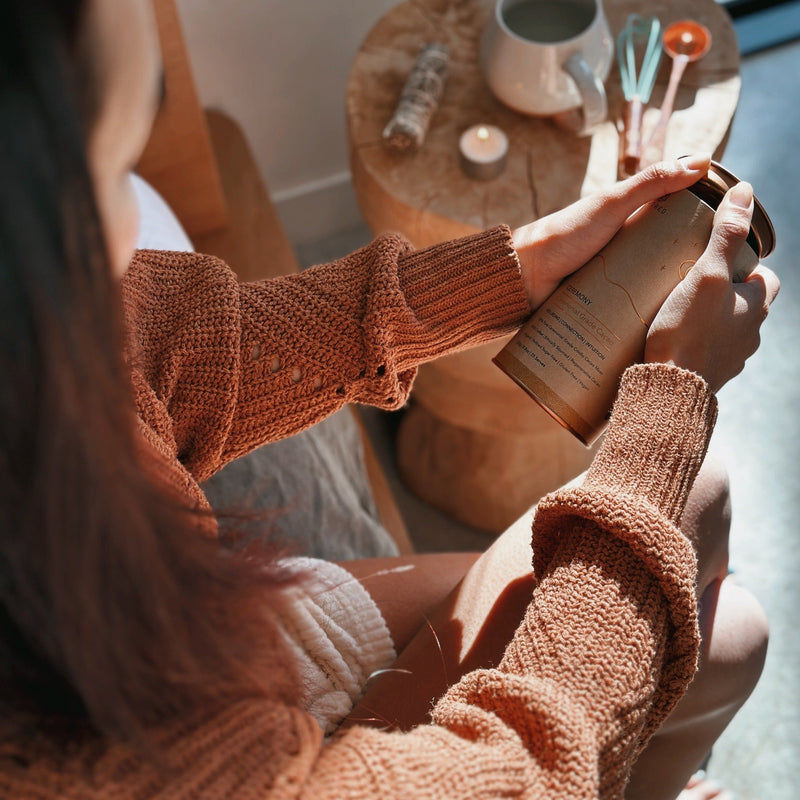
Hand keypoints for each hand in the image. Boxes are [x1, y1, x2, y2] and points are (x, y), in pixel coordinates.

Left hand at [511, 154, 714, 309]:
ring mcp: (612, 280)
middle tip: (715, 292)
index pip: (674, 226)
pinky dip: (643, 320)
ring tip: (695, 318)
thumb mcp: (611, 205)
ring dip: (667, 302)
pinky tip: (664, 332)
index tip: (729, 248)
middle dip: (686, 276)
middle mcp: (623, 252)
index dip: (700, 234)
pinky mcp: (600, 306)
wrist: (522, 279)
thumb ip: (650, 183)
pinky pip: (627, 314)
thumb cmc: (563, 236)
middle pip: (665, 263)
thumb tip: (702, 160)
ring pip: (649, 291)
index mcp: (628, 225)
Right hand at [644, 181, 779, 391]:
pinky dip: (695, 344)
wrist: (670, 389)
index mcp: (756, 306)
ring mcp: (732, 359)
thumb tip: (744, 192)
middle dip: (723, 294)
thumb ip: (725, 235)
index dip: (747, 267)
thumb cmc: (688, 330)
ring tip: (677, 312)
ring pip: (725, 330)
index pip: (765, 279)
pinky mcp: (710, 376)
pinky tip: (671, 340)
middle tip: (691, 283)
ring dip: (708, 321)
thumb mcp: (706, 274)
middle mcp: (751, 334)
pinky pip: (706, 353)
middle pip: (744, 304)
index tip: (719, 261)